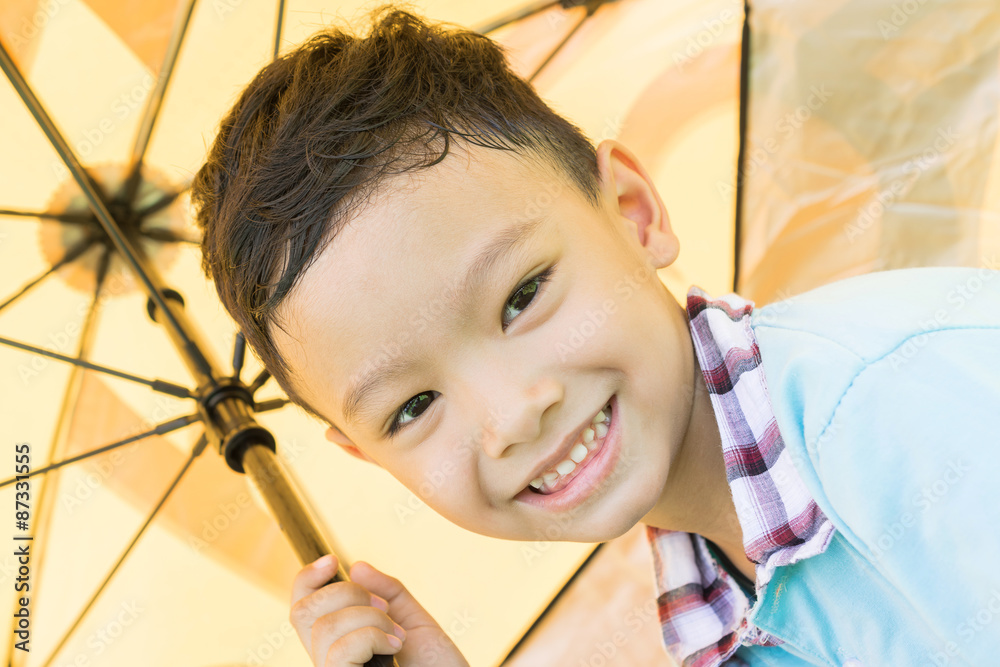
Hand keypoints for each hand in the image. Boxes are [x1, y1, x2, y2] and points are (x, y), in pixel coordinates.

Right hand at [290, 554, 470, 666]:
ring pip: (325, 628)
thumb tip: (356, 567)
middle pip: (302, 613)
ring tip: (398, 634)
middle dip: (345, 593)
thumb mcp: (414, 621)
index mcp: (340, 643)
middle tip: (384, 606)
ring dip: (369, 618)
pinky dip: (372, 637)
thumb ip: (388, 592)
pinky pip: (339, 651)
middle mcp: (330, 660)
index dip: (306, 580)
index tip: (333, 560)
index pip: (301, 610)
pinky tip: (394, 645)